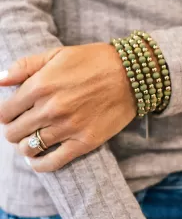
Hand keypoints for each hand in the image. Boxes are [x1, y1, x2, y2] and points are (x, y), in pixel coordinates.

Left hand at [0, 43, 136, 171]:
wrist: (131, 75)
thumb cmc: (94, 61)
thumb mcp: (58, 54)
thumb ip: (25, 66)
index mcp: (40, 86)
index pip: (5, 112)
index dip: (5, 114)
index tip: (13, 113)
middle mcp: (51, 109)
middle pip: (13, 133)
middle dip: (14, 129)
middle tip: (24, 125)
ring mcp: (68, 128)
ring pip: (29, 148)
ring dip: (25, 145)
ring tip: (32, 139)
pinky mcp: (85, 142)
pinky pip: (52, 163)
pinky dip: (40, 164)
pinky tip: (38, 159)